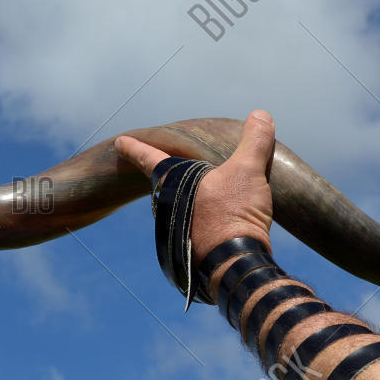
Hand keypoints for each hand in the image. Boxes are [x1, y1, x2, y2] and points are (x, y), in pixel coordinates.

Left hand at [114, 110, 276, 263]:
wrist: (236, 263)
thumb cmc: (234, 214)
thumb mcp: (248, 170)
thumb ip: (253, 141)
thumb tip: (260, 115)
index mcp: (174, 183)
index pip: (150, 157)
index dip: (135, 147)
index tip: (119, 142)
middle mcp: (170, 207)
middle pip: (167, 185)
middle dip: (169, 177)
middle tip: (166, 167)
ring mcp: (179, 230)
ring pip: (184, 208)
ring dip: (192, 202)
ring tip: (209, 196)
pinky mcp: (195, 249)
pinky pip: (199, 227)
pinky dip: (208, 220)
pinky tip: (223, 222)